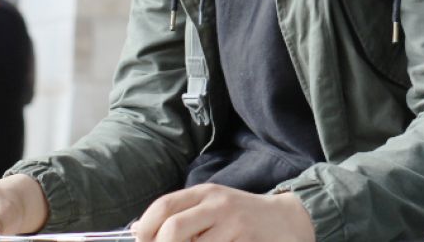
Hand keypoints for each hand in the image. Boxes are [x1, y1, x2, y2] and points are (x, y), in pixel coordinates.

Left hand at [132, 184, 314, 241]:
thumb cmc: (240, 216)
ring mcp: (234, 226)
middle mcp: (219, 205)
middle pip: (173, 230)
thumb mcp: (211, 206)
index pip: (165, 206)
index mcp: (206, 193)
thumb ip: (180, 214)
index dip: (145, 228)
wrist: (286, 220)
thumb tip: (137, 231)